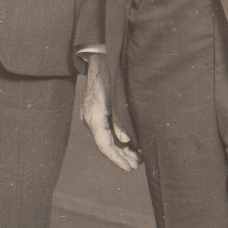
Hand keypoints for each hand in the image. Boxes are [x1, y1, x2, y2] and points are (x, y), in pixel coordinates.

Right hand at [81, 57, 139, 171]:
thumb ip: (120, 120)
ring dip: (122, 149)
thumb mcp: (118, 97)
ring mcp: (92, 117)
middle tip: (137, 166)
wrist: (100, 58)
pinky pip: (107, 131)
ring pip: (107, 139)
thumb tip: (125, 140)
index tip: (129, 168)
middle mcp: (90, 119)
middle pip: (106, 145)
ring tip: (137, 158)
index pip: (104, 146)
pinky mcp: (97, 113)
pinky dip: (119, 139)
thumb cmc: (111, 75)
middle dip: (121, 157)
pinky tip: (131, 145)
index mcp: (93, 117)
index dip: (117, 159)